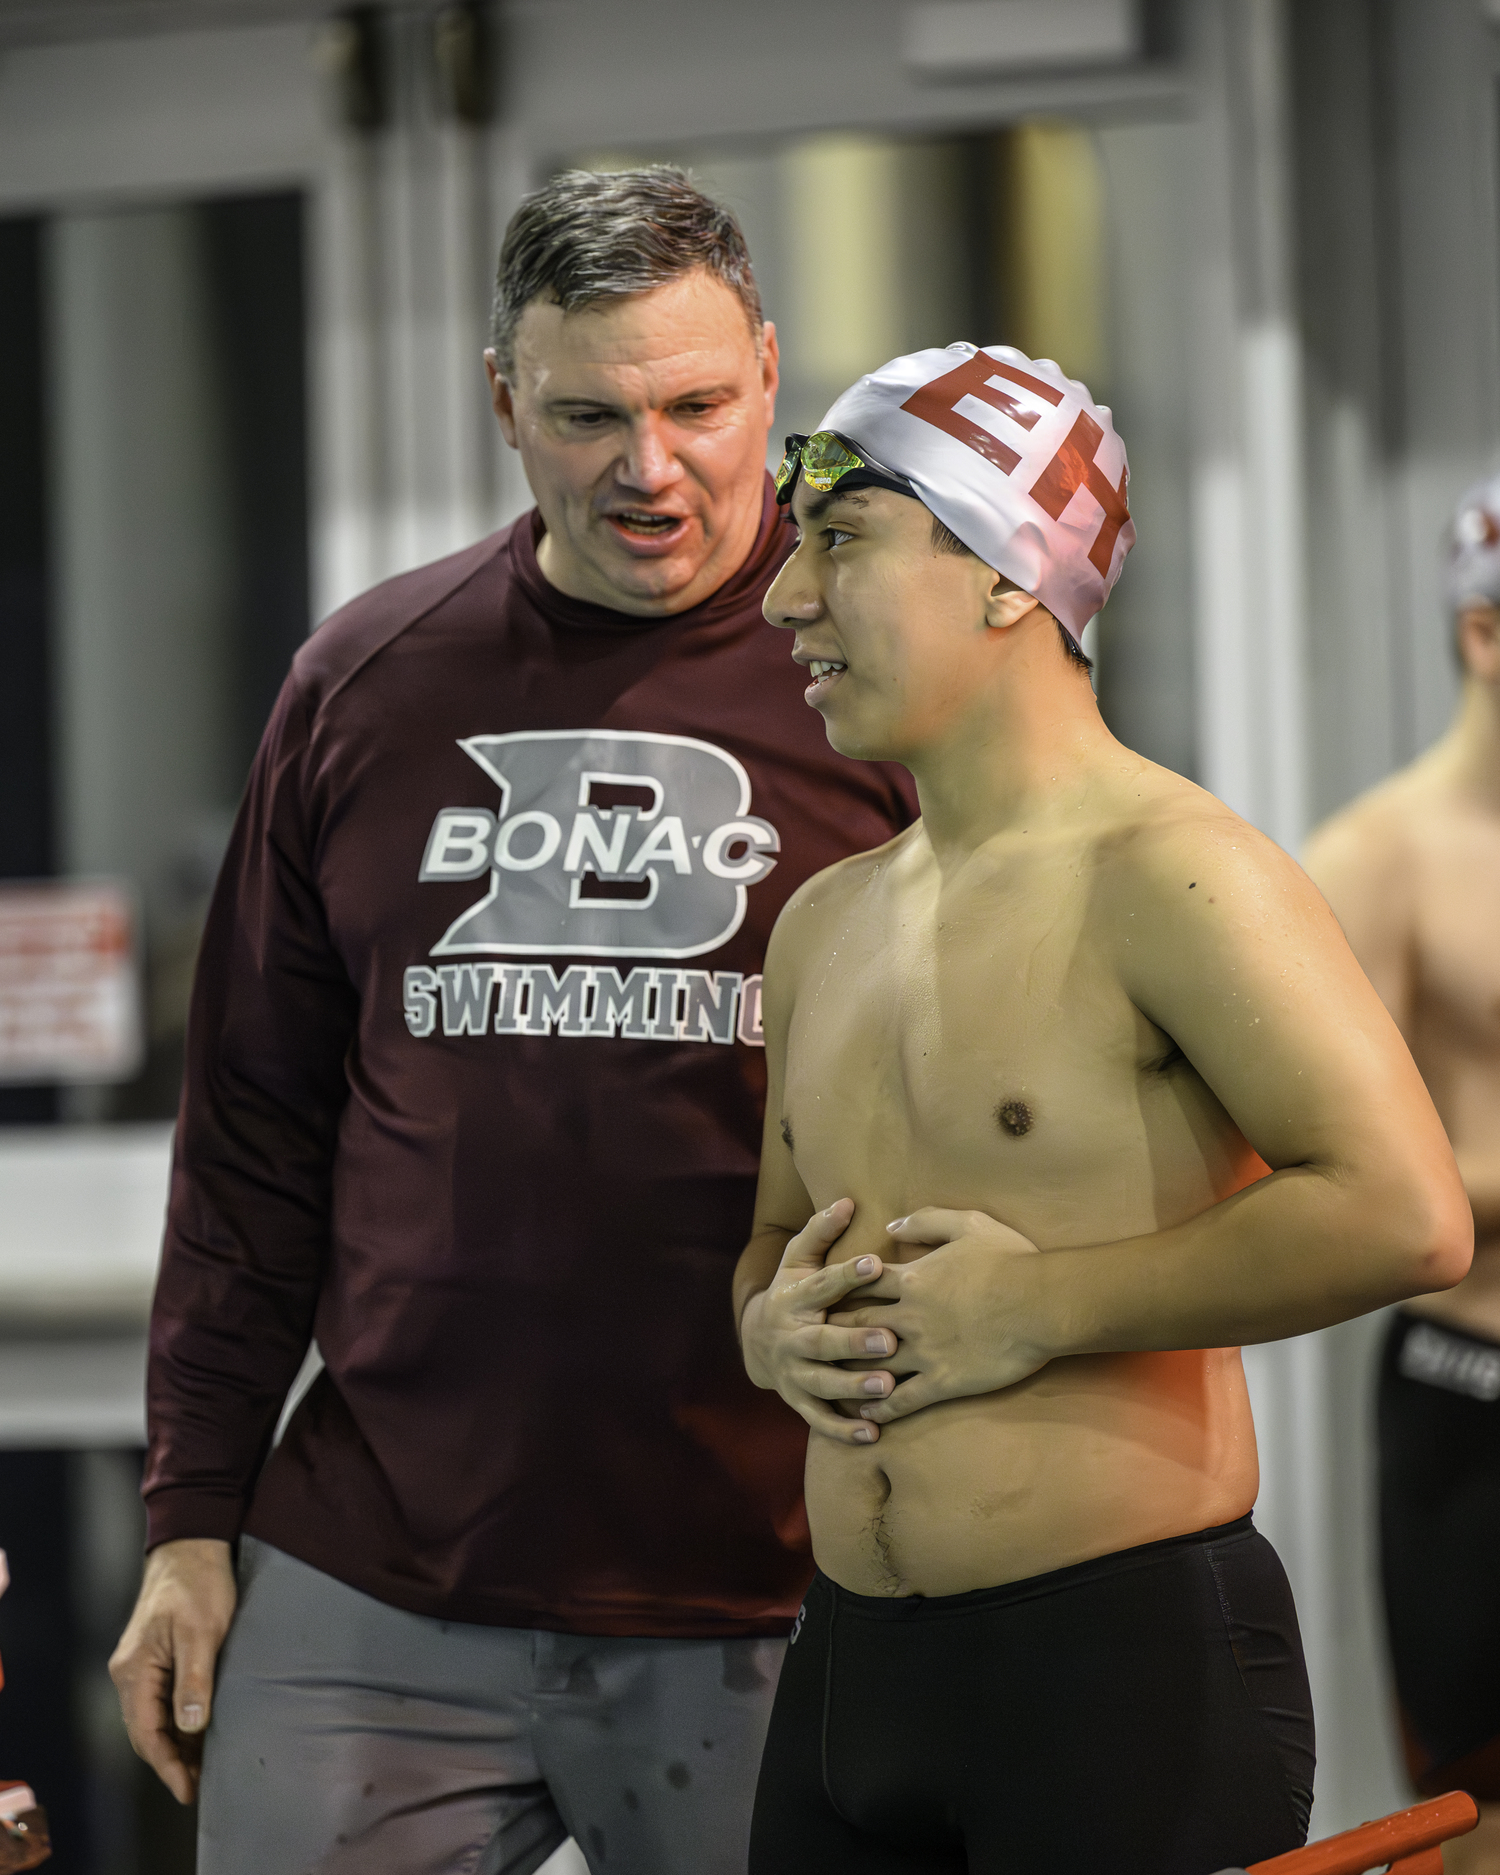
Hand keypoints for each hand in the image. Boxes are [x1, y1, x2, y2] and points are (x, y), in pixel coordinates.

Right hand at [109, 1538, 236, 1803]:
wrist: (192, 1544)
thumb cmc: (198, 1583)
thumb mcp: (202, 1631)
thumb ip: (194, 1679)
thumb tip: (189, 1727)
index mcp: (134, 1671)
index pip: (146, 1734)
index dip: (168, 1766)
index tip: (189, 1791)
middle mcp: (129, 1673)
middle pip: (145, 1732)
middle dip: (170, 1762)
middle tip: (199, 1787)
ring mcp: (140, 1666)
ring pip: (153, 1719)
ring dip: (175, 1744)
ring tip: (202, 1768)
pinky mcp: (155, 1657)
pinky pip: (160, 1701)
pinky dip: (177, 1722)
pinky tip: (198, 1733)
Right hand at [739, 1200, 899, 1444]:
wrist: (757, 1341)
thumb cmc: (793, 1290)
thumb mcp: (799, 1259)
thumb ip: (821, 1232)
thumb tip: (847, 1200)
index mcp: (795, 1297)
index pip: (822, 1284)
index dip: (847, 1275)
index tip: (876, 1264)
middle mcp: (791, 1337)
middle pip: (822, 1341)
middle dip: (854, 1342)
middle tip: (890, 1340)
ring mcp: (793, 1372)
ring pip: (822, 1383)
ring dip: (853, 1387)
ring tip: (887, 1388)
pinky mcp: (799, 1401)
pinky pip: (820, 1419)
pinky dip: (844, 1429)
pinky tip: (873, 1433)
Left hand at [830, 1207, 1048, 1423]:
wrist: (1044, 1303)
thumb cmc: (1011, 1260)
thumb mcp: (969, 1224)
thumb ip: (927, 1220)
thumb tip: (891, 1224)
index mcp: (912, 1279)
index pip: (862, 1284)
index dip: (841, 1289)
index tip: (824, 1296)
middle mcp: (910, 1317)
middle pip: (856, 1324)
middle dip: (832, 1331)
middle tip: (809, 1339)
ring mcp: (924, 1352)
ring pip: (872, 1365)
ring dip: (848, 1372)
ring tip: (828, 1380)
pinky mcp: (943, 1381)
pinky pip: (903, 1399)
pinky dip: (881, 1406)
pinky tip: (866, 1412)